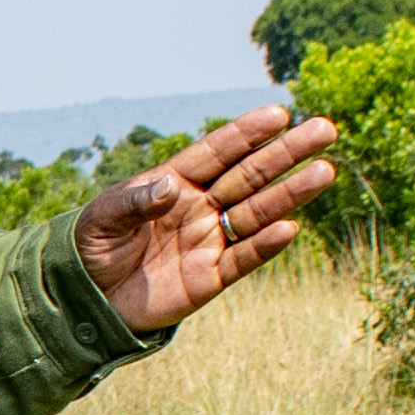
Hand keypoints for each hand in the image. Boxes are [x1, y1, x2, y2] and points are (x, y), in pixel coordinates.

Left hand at [75, 105, 346, 334]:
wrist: (88, 301)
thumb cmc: (91, 249)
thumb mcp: (102, 219)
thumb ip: (136, 201)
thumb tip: (171, 186)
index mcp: (174, 181)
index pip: (217, 152)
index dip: (247, 134)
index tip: (279, 114)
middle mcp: (200, 206)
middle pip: (250, 174)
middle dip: (286, 153)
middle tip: (325, 129)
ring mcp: (209, 239)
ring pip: (258, 212)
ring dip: (290, 193)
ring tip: (325, 171)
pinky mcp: (212, 276)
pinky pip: (245, 258)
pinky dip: (266, 245)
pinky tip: (290, 228)